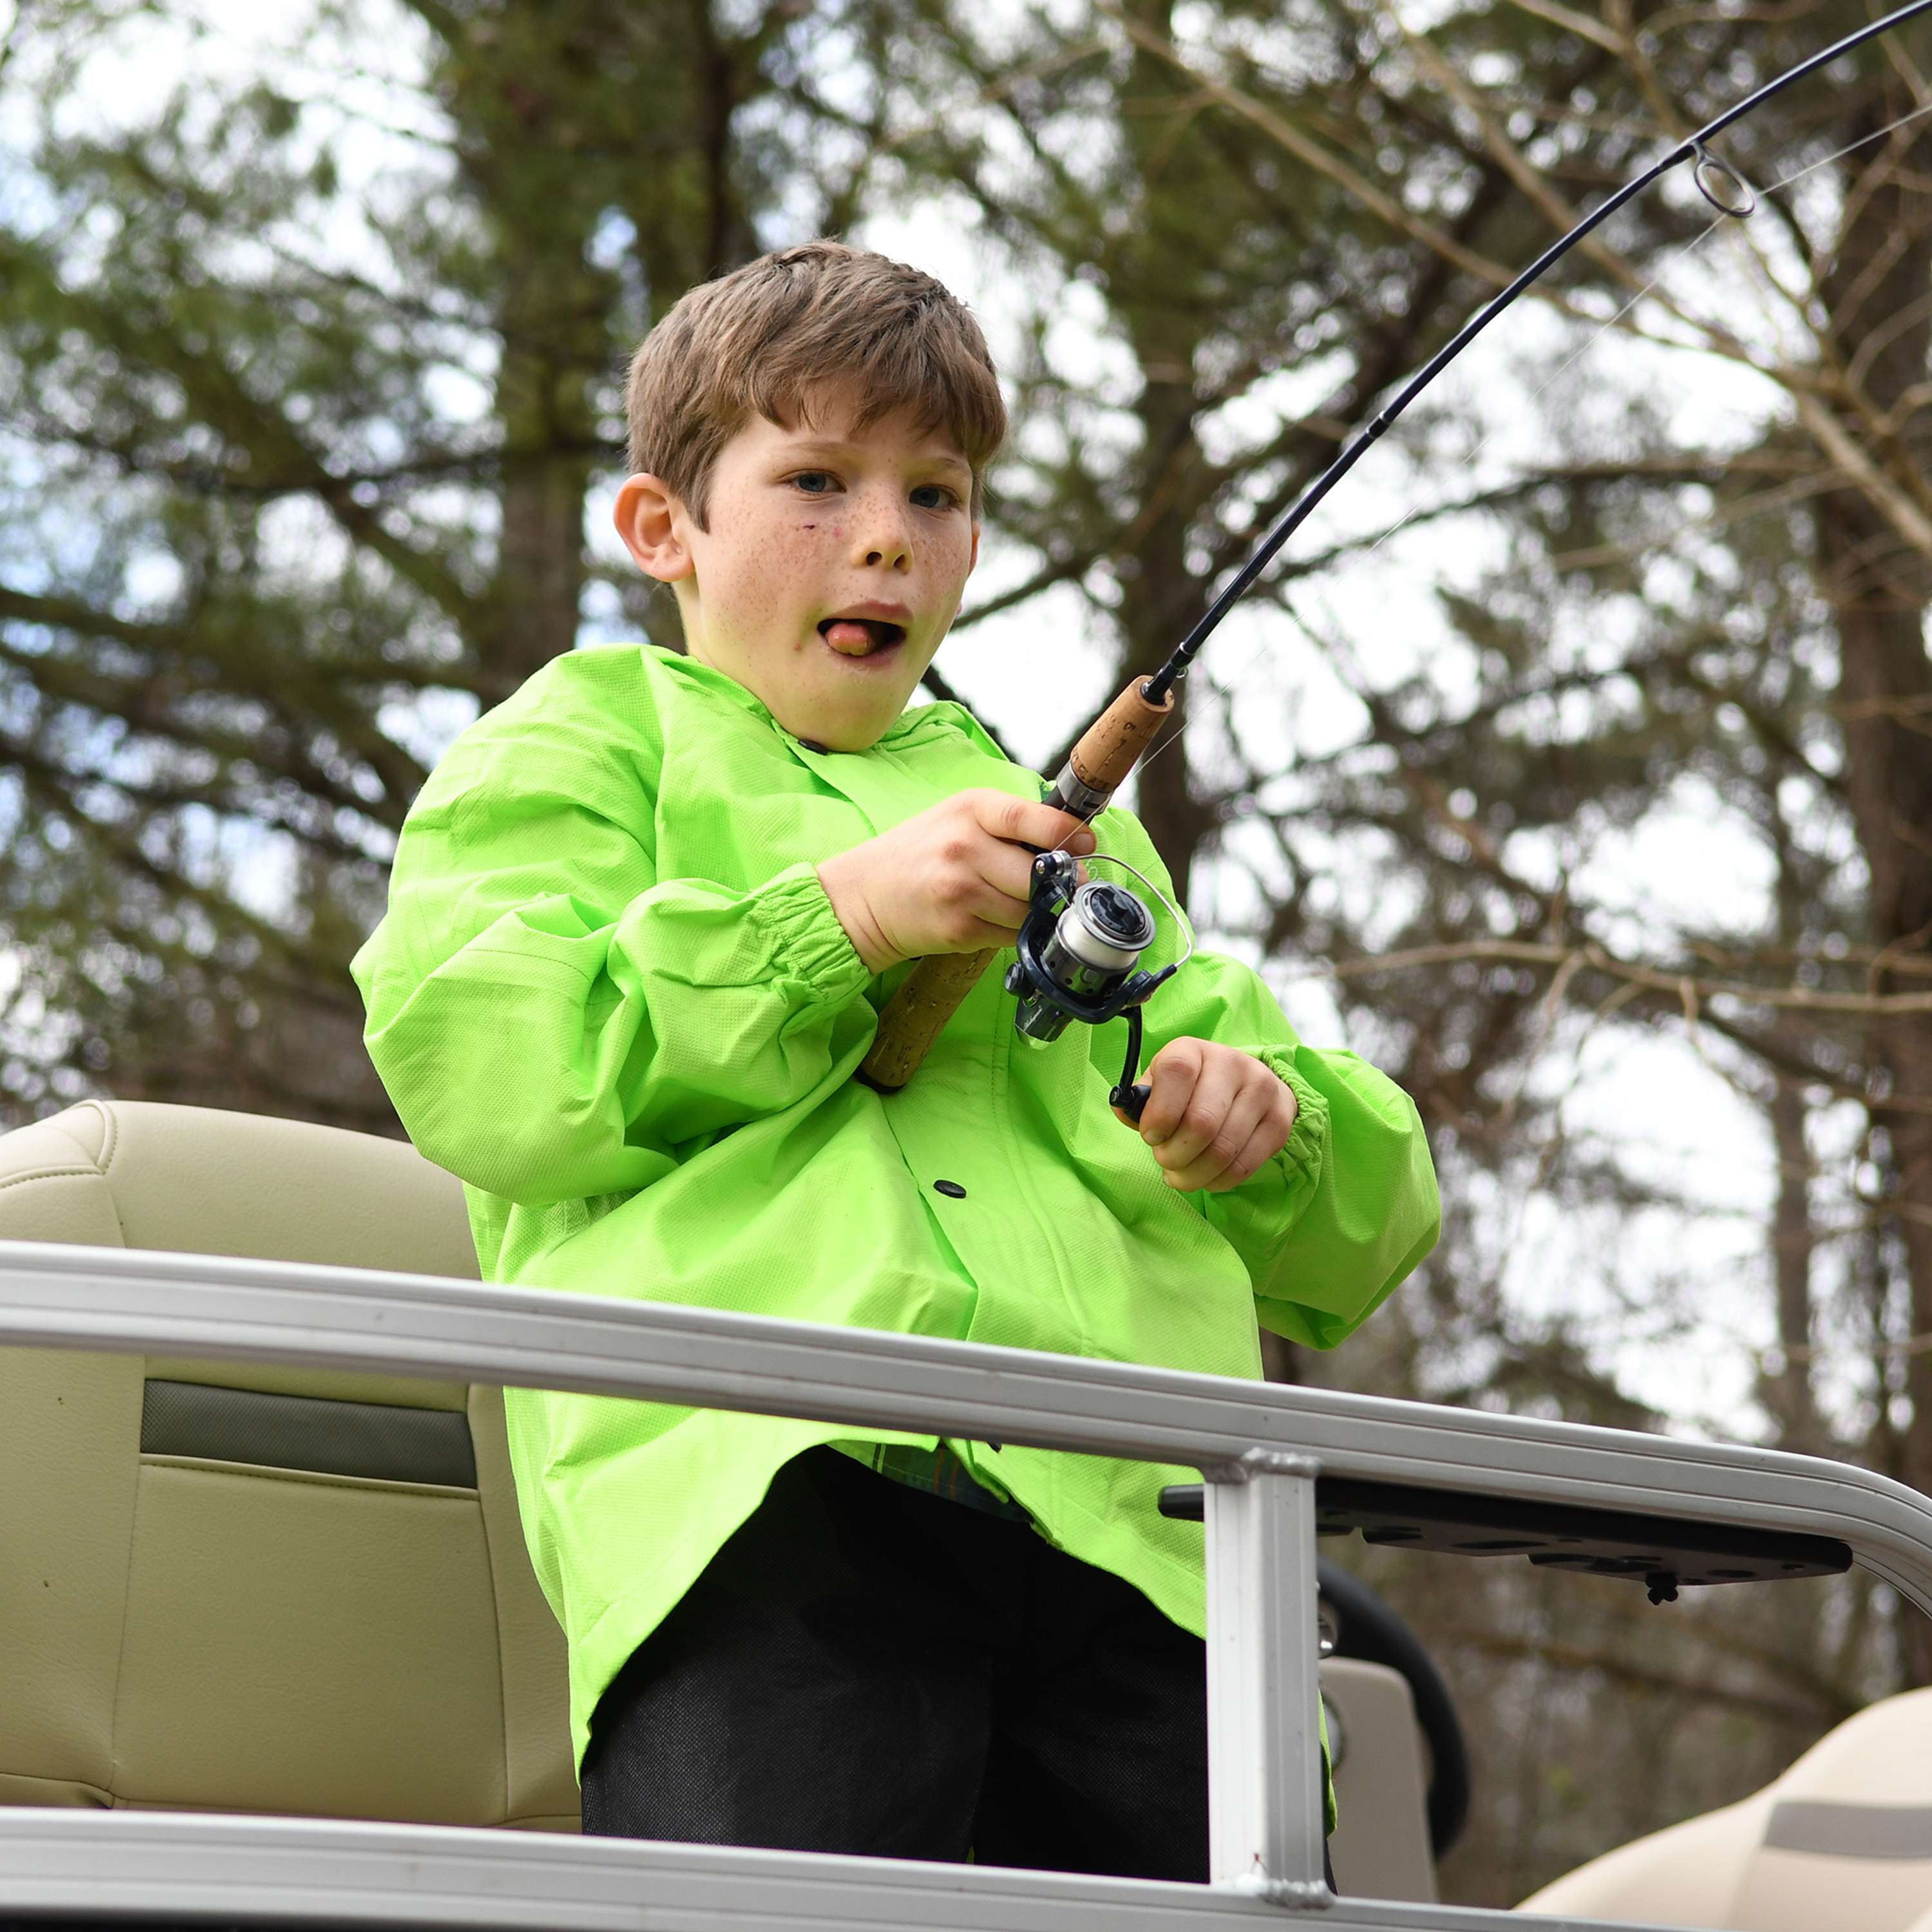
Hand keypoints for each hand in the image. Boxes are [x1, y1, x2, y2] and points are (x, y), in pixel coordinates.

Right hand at [816, 789, 1094, 973]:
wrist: (865, 896)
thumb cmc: (919, 853)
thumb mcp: (958, 818)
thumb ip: (1009, 823)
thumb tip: (1073, 842)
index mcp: (970, 809)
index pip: (1031, 817)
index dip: (1067, 832)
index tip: (1087, 843)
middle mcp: (965, 846)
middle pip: (1040, 871)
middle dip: (1060, 881)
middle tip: (1064, 883)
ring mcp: (963, 890)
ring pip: (1031, 907)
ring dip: (1039, 910)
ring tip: (1026, 903)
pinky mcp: (961, 927)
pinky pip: (1013, 933)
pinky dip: (1016, 930)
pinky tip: (996, 919)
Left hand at [1115, 1037, 1297, 1191]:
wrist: (1244, 1084)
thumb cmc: (1189, 1089)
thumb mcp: (1159, 1085)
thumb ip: (1140, 1101)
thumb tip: (1129, 1115)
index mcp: (1193, 1050)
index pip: (1176, 1072)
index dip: (1159, 1113)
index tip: (1151, 1136)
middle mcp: (1232, 1063)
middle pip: (1201, 1123)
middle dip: (1174, 1155)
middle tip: (1165, 1161)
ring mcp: (1262, 1090)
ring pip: (1224, 1150)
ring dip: (1194, 1174)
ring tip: (1180, 1175)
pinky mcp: (1279, 1120)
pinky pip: (1245, 1165)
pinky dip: (1218, 1181)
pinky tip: (1206, 1177)